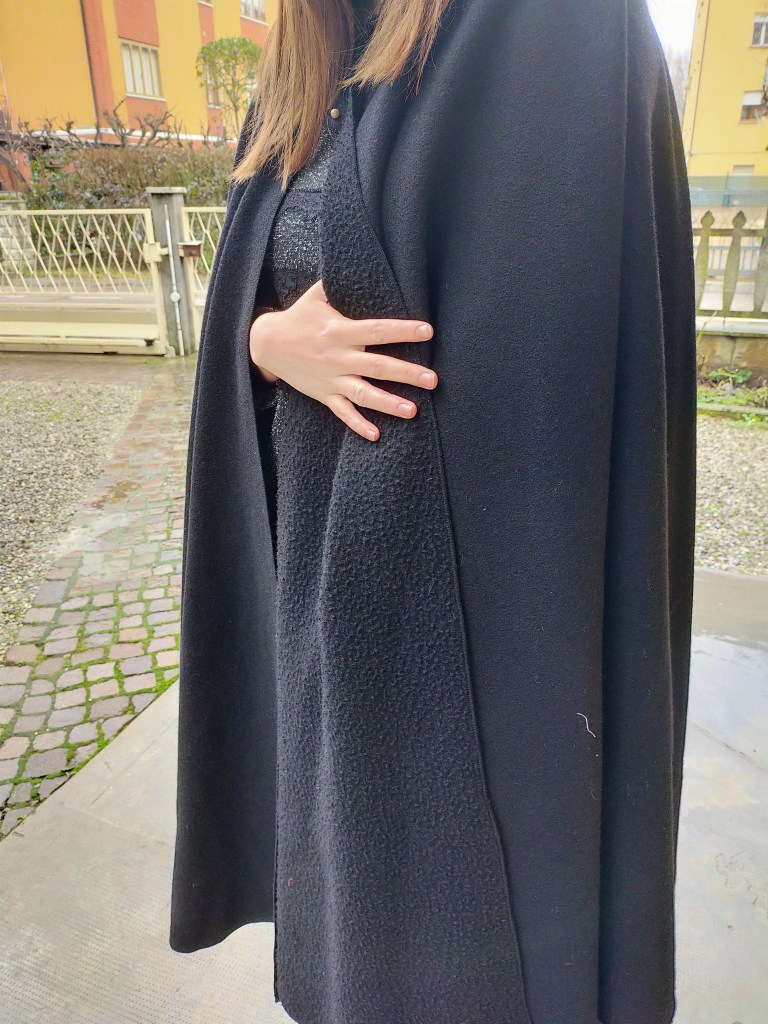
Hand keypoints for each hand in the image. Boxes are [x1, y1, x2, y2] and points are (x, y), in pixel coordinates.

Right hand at [248, 279, 437, 441]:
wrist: (266, 344)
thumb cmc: (298, 317)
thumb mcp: (317, 295)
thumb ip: (341, 284)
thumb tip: (363, 262)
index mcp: (340, 331)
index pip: (377, 331)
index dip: (402, 331)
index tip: (427, 331)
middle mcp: (339, 357)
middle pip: (377, 366)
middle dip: (406, 374)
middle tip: (432, 380)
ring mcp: (332, 379)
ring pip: (364, 394)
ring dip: (388, 403)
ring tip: (412, 411)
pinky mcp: (324, 395)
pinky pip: (343, 413)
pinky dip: (358, 424)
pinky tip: (376, 435)